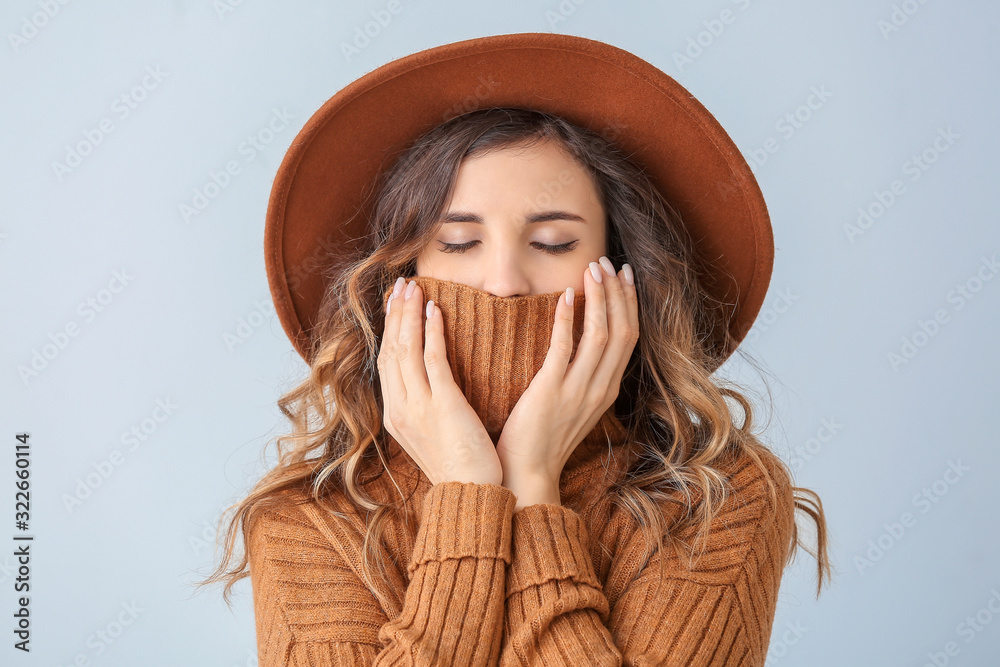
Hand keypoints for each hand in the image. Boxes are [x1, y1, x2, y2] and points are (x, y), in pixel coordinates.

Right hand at [378, 278, 502, 486]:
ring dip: (409, 314)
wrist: (471, 496)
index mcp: (395, 416)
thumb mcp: (433, 436)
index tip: (396, 304)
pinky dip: (431, 332)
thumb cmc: (461, 469)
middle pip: (390, 350)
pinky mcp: (442, 405)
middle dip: (395, 314)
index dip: (390, 330)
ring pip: (406, 350)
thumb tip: (432, 385)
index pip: (387, 362)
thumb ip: (427, 408)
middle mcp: (399, 409)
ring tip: (413, 287)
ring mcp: (418, 407)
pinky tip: (434, 311)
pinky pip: (432, 360)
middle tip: (401, 285)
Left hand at [495, 258, 637, 490]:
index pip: (629, 338)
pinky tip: (566, 296)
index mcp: (606, 390)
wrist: (527, 473)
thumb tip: (578, 343)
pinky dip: (570, 319)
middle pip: (623, 331)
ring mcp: (578, 391)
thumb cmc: (543, 439)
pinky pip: (565, 348)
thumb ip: (580, 376)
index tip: (623, 275)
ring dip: (600, 298)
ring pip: (602, 335)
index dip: (628, 303)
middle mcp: (599, 389)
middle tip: (609, 262)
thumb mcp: (573, 406)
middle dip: (618, 293)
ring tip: (593, 269)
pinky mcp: (551, 392)